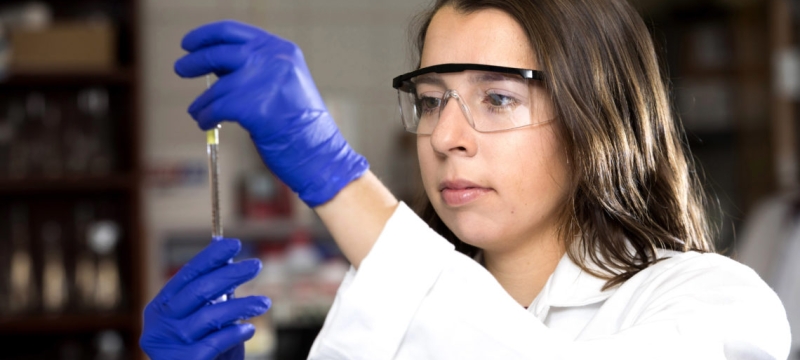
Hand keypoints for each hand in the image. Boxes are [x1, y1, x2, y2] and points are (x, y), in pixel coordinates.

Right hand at [140, 238, 270, 359]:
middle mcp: (159, 324)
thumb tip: (227, 258)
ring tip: (264, 303)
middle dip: (230, 275)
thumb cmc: (199, 349)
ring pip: (210, 316)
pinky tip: (249, 330)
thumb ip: (210, 295)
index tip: (233, 244)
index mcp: (160, 307)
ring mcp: (170, 343)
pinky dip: (236, 333)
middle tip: (256, 265)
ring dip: (241, 306)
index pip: (186, 275)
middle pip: (198, 291)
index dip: (210, 257)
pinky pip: (216, 341)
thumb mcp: (202, 318)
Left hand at [174, 20, 368, 206]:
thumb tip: (214, 65)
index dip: (206, 35)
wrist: (321, 155)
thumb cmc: (302, 126)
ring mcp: (263, 82)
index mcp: (283, 50)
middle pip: (220, 53)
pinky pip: (216, 109)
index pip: (234, 32)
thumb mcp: (284, 84)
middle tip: (181, 68)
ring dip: (202, 101)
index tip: (189, 43)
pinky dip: (206, 116)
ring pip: (216, 87)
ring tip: (197, 111)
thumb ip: (254, 70)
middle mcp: (273, 60)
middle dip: (195, 61)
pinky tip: (205, 122)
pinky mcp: (252, 107)